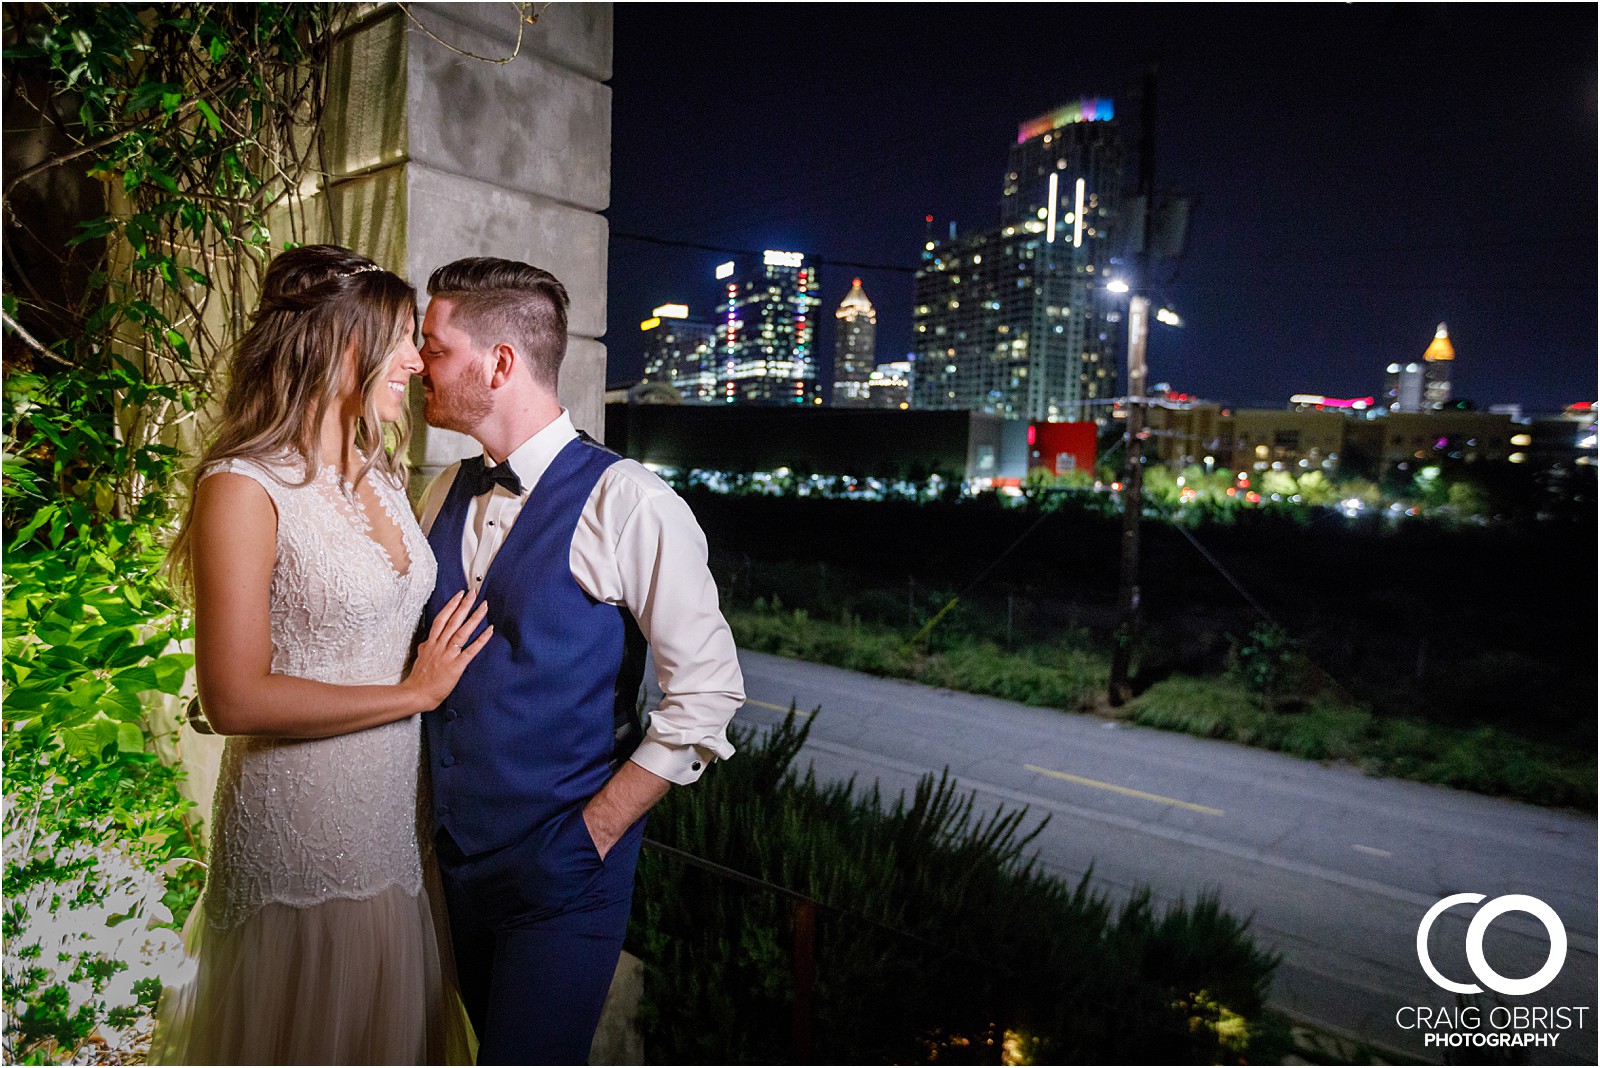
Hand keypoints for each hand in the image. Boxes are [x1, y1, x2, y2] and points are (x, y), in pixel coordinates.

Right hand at [403, 591, 491, 708]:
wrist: (417, 693)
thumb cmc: (419, 678)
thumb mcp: (420, 658)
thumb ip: (425, 648)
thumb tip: (426, 642)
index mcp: (431, 643)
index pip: (441, 619)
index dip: (451, 605)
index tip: (459, 594)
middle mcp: (439, 646)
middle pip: (452, 621)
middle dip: (464, 605)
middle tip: (474, 593)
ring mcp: (448, 655)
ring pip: (461, 632)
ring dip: (474, 618)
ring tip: (484, 606)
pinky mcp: (456, 666)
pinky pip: (470, 650)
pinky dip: (481, 640)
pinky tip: (489, 631)